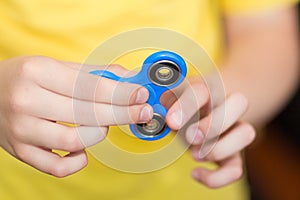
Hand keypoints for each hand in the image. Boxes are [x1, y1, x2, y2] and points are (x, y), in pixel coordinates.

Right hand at [0, 56, 151, 176]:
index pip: (91, 87)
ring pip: (75, 141)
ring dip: (99, 133)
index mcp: (37, 72)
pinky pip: (57, 167)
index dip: (122, 93)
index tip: (142, 95)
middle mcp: (27, 101)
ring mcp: (22, 130)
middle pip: (88, 113)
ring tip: (102, 124)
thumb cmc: (25, 78)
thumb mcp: (56, 66)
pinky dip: (78, 161)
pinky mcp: (21, 152)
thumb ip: (93, 73)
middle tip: (143, 112)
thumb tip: (128, 78)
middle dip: (123, 113)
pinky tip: (82, 149)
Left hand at [164, 76, 255, 187]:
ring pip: (247, 133)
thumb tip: (159, 110)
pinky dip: (216, 177)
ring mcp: (233, 130)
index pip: (202, 90)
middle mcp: (224, 106)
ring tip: (194, 154)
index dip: (187, 105)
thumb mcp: (170, 102)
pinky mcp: (232, 155)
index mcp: (205, 89)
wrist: (196, 118)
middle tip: (191, 137)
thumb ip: (164, 103)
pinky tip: (195, 172)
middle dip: (213, 124)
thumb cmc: (181, 109)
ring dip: (219, 148)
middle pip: (240, 102)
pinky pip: (237, 169)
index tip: (171, 121)